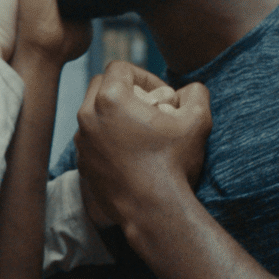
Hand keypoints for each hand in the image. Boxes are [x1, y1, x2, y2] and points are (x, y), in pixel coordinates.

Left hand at [75, 61, 211, 228]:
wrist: (154, 211)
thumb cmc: (173, 164)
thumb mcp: (197, 121)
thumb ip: (196, 94)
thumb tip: (189, 91)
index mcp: (109, 99)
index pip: (120, 68)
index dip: (145, 77)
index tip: (162, 97)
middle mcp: (87, 117)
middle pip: (101, 86)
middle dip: (125, 92)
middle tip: (149, 110)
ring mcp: (82, 143)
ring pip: (94, 114)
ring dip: (115, 116)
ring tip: (142, 134)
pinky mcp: (83, 165)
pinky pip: (92, 141)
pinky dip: (108, 141)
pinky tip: (132, 156)